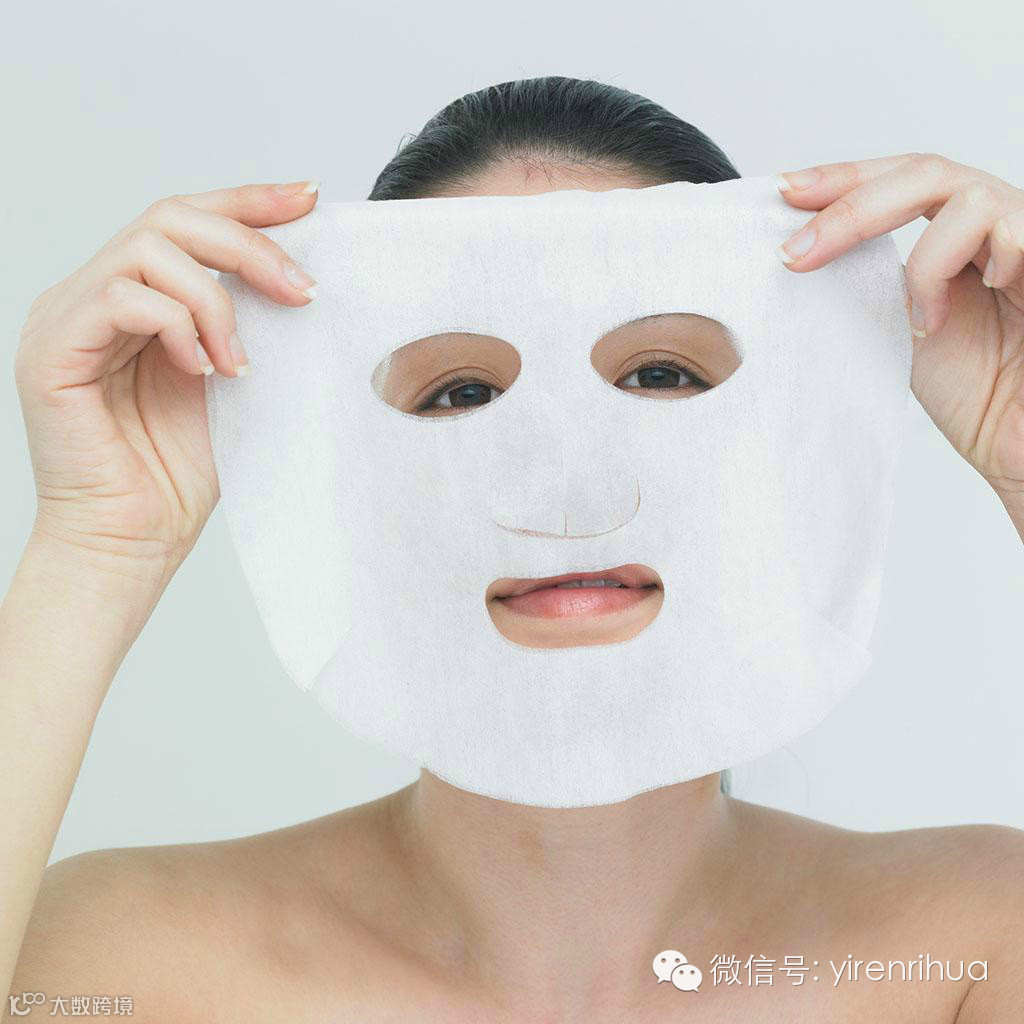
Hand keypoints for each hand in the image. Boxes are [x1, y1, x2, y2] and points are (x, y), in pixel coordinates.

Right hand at [14, 181, 321, 584]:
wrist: (131, 543)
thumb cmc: (177, 475)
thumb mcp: (229, 382)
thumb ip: (246, 328)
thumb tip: (304, 281)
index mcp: (135, 300)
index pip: (189, 222)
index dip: (250, 202)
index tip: (308, 199)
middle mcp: (94, 296)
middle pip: (170, 216)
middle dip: (249, 243)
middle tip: (302, 291)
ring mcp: (66, 317)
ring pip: (147, 248)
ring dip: (214, 299)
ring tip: (238, 363)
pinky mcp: (51, 349)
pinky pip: (120, 297)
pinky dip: (176, 326)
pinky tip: (202, 372)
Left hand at [774, 154, 1023, 523]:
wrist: (1021, 441)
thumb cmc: (978, 394)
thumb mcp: (901, 330)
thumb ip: (870, 286)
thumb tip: (797, 258)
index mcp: (958, 236)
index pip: (899, 181)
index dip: (842, 181)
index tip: (785, 194)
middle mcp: (995, 227)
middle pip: (923, 173)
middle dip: (850, 208)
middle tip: (798, 252)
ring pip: (966, 196)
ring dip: (925, 261)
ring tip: (922, 321)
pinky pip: (1013, 232)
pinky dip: (973, 268)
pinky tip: (959, 310)